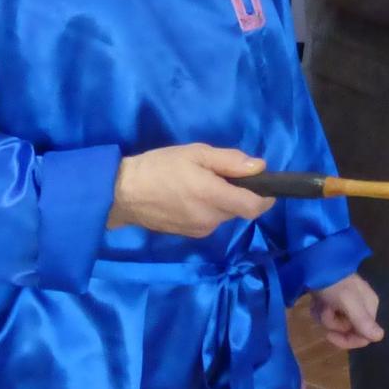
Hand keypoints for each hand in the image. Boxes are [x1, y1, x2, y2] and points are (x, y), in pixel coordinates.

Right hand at [109, 144, 272, 238]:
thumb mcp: (196, 154)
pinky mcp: (187, 234)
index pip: (253, 208)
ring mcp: (198, 230)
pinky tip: (191, 195)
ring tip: (202, 182)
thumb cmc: (159, 167)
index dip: (265, 198)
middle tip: (223, 174)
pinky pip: (209, 220)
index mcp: (213, 198)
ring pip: (224, 215)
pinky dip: (209, 208)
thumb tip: (260, 168)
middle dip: (240, 194)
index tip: (267, 185)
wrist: (121, 193)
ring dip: (223, 201)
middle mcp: (210, 220)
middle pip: (239, 210)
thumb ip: (230, 162)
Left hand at [311, 273, 383, 349]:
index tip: (329, 335)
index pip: (364, 336)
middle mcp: (361, 307)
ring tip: (319, 302)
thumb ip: (363, 321)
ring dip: (323, 316)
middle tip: (325, 310)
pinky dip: (319, 310)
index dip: (347, 340)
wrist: (316, 263)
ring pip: (334, 324)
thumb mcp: (349, 302)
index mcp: (370, 307)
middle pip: (347, 331)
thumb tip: (380, 337)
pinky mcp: (334, 301)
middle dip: (332, 323)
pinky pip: (327, 316)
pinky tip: (316, 301)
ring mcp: (347, 304)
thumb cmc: (335, 283)